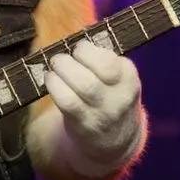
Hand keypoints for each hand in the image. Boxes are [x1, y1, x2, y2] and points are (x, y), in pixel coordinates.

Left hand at [44, 41, 143, 174]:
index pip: (109, 61)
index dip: (88, 51)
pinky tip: (50, 80)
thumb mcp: (117, 77)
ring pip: (83, 86)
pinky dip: (54, 87)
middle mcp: (120, 96)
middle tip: (60, 58)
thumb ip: (102, 59)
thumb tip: (73, 42)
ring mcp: (104, 113)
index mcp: (128, 77)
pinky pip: (68, 102)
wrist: (115, 137)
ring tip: (54, 67)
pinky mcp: (85, 125)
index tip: (78, 49)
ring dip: (61, 72)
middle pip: (96, 73)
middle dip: (71, 60)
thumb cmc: (109, 95)